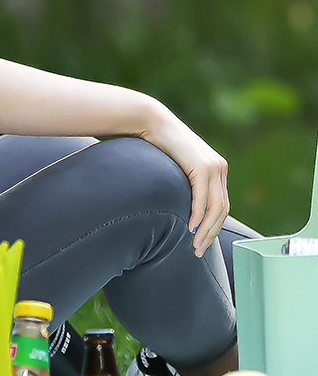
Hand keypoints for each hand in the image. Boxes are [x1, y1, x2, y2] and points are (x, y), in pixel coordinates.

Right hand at [141, 104, 228, 257]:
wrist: (153, 124)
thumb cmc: (157, 147)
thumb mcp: (175, 169)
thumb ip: (183, 184)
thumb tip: (178, 207)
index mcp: (216, 171)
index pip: (221, 206)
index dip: (213, 228)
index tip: (201, 244)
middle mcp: (219, 169)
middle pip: (222, 210)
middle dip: (211, 234)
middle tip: (198, 251)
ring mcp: (213, 167)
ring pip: (216, 207)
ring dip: (206, 230)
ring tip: (195, 245)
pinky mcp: (202, 167)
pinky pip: (203, 198)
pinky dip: (198, 215)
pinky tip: (192, 228)